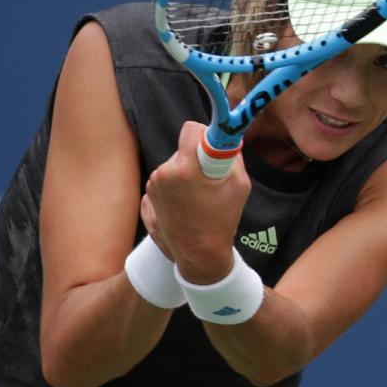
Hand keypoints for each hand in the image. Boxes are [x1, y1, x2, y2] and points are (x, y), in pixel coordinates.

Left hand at [145, 121, 250, 283]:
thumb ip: (231, 156)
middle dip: (195, 161)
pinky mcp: (146, 198)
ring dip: (184, 177)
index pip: (190, 129)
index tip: (210, 146)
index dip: (203, 134)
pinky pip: (164, 183)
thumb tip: (225, 139)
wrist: (199, 256)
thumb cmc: (222, 221)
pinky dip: (174, 191)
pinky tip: (184, 209)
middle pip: (182, 151)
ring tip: (196, 201)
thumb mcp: (240, 185)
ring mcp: (152, 187)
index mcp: (185, 168)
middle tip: (207, 183)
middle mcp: (163, 174)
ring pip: (173, 167)